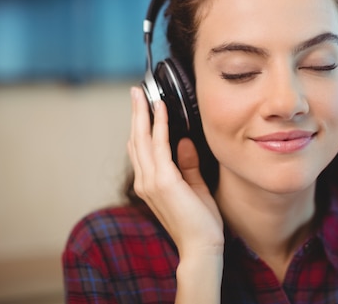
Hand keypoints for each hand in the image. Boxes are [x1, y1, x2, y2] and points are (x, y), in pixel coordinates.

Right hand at [127, 87, 223, 257]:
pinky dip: (159, 125)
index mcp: (150, 184)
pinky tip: (161, 110)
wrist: (201, 246)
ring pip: (143, 139)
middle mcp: (145, 181)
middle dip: (136, 114)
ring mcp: (151, 181)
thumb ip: (188, 165)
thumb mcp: (195, 187)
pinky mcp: (163, 181)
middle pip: (136, 140)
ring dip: (142, 114)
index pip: (141, 149)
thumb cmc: (200, 222)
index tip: (142, 108)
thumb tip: (185, 142)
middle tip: (136, 91)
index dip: (140, 127)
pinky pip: (159, 145)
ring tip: (142, 94)